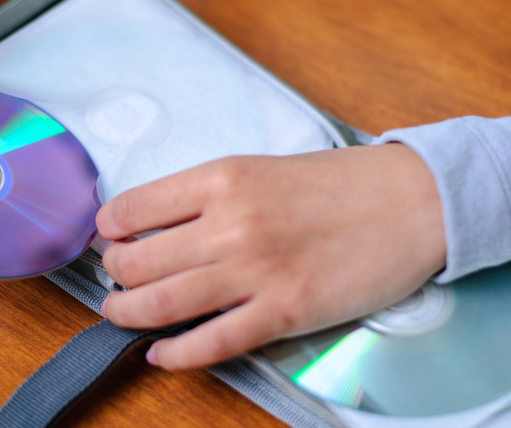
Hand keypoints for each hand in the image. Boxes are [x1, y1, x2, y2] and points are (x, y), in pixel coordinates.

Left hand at [97, 143, 445, 369]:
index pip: (128, 210)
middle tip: (117, 280)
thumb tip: (150, 224)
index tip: (111, 240)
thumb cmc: (337, 183)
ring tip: (122, 314)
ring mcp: (255, 273)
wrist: (413, 201)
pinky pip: (210, 343)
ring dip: (126, 315)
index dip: (108, 231)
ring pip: (159, 306)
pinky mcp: (283, 313)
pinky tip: (160, 353)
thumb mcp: (258, 168)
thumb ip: (204, 196)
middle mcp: (229, 225)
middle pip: (134, 264)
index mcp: (220, 179)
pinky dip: (173, 354)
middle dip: (113, 277)